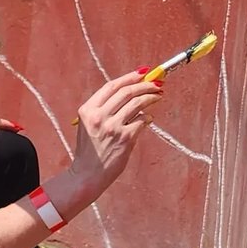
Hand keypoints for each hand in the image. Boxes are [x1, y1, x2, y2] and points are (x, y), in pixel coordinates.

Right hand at [49, 72, 163, 217]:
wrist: (88, 174)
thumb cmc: (90, 150)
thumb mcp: (88, 125)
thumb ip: (103, 109)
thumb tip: (130, 93)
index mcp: (88, 110)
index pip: (111, 86)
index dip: (129, 77)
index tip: (143, 73)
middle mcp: (99, 116)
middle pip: (127, 92)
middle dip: (145, 84)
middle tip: (157, 83)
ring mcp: (112, 127)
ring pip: (137, 104)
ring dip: (151, 97)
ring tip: (158, 96)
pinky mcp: (124, 138)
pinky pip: (141, 121)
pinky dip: (148, 118)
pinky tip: (149, 119)